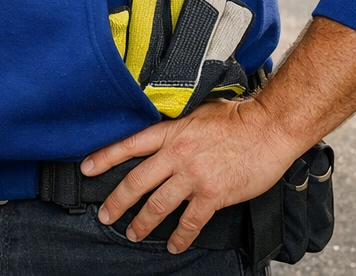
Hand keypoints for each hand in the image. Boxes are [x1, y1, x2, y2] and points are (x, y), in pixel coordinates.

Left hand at [81, 97, 302, 253]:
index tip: (86, 168)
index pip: (130, 144)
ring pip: (157, 205)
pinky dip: (179, 237)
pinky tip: (173, 244)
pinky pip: (189, 222)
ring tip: (133, 233)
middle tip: (107, 216)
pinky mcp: (213, 194)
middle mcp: (178, 154)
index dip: (104, 157)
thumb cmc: (240, 117)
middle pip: (136, 181)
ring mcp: (194, 176)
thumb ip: (179, 127)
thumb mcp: (200, 112)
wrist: (270, 127)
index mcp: (173, 132)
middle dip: (117, 202)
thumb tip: (166, 135)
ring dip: (142, 223)